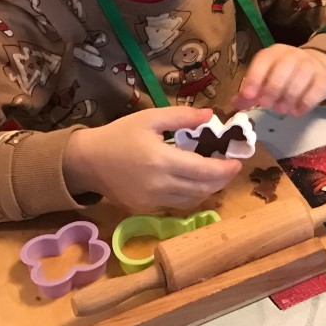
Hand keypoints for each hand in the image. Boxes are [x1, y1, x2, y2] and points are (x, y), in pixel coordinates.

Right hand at [64, 107, 239, 211]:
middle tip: (230, 166)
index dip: (225, 169)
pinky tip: (194, 181)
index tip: (237, 161)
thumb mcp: (150, 118)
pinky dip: (192, 195)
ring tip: (215, 173)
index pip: (204, 171)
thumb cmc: (119, 135)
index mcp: (161, 161)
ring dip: (209, 189)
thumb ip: (182, 117)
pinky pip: (178, 205)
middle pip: (203, 189)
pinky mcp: (146, 210)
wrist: (87, 162)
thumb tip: (211, 115)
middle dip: (222, 179)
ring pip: (193, 200)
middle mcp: (159, 186)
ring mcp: (152, 201)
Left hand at [234, 44, 325, 115]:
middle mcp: (292, 55)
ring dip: (288, 99)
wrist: (317, 67)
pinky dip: (304, 104)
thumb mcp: (266, 78)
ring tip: (282, 109)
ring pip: (299, 80)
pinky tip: (296, 111)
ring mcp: (311, 65)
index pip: (263, 61)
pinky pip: (315, 92)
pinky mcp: (324, 78)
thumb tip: (236, 103)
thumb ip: (250, 92)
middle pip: (282, 70)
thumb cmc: (285, 75)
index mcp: (274, 53)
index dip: (255, 78)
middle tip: (268, 105)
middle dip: (272, 90)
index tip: (250, 96)